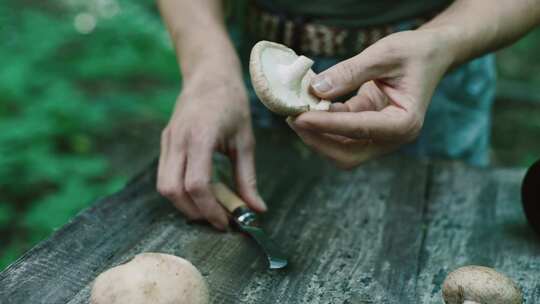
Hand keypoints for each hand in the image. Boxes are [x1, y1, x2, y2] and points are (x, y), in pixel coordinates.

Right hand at [157, 74, 266, 229]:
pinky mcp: (165, 142)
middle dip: (194, 212)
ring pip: (164, 185)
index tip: (226, 223)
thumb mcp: (245, 141)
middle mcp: (178, 139)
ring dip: (185, 204)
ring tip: (210, 207)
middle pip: (173, 190)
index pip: (197, 184)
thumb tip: (256, 210)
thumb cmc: (232, 103)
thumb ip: (248, 177)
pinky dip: (180, 191)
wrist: (209, 74)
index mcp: (200, 136)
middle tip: (218, 219)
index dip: (210, 209)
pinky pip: (165, 175)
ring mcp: (167, 140)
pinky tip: (201, 191)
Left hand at [287, 29, 454, 168]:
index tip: (300, 117)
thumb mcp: (384, 54)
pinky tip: (309, 104)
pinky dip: (323, 121)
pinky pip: (340, 132)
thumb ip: (350, 72)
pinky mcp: (368, 128)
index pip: (360, 130)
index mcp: (405, 122)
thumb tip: (316, 89)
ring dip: (316, 133)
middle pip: (347, 155)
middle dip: (317, 140)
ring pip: (340, 148)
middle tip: (292, 118)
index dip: (327, 125)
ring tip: (295, 110)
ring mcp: (380, 136)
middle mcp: (394, 137)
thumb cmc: (415, 52)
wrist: (431, 54)